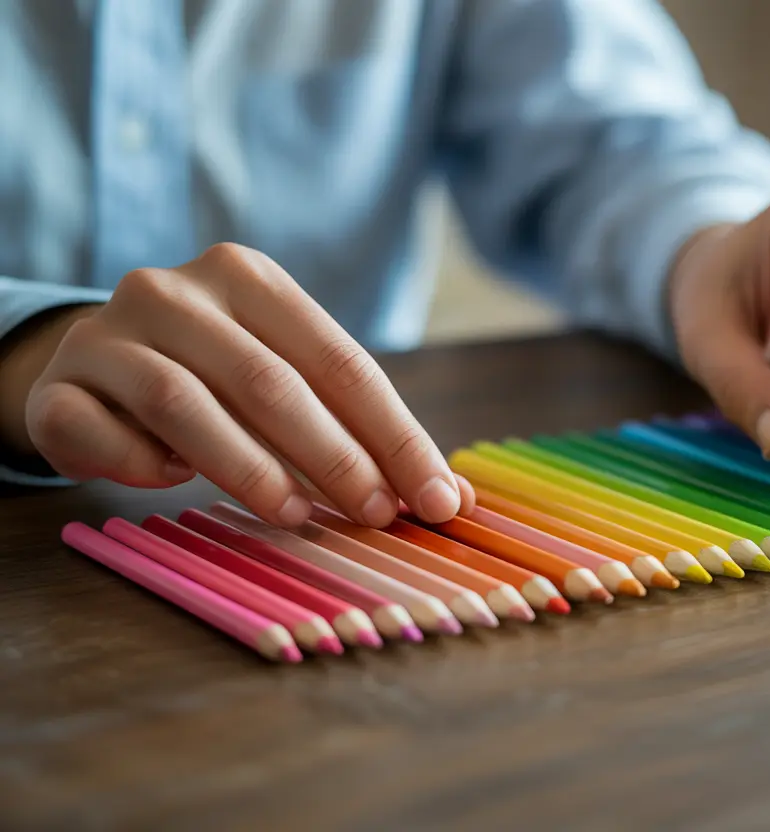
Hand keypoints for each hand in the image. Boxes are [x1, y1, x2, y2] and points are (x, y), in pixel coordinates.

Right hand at [4, 243, 472, 527]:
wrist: (93, 361)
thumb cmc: (214, 373)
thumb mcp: (285, 377)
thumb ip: (356, 426)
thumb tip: (449, 494)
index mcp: (250, 277)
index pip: (341, 362)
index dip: (395, 435)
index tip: (436, 497)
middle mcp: (176, 292)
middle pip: (272, 382)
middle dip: (336, 457)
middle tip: (377, 514)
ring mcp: (109, 335)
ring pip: (186, 404)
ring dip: (250, 469)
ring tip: (296, 517)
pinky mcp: (58, 387)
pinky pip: (103, 434)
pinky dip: (145, 467)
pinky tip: (172, 483)